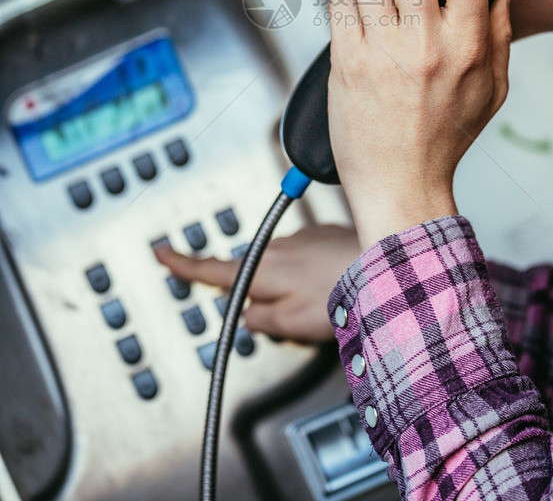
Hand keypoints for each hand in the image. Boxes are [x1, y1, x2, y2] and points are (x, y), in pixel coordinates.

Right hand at [153, 224, 359, 342]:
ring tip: (325, 306)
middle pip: (253, 273)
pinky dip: (314, 276)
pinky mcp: (325, 235)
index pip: (211, 269)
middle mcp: (278, 247)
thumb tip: (247, 314)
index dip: (183, 264)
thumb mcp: (292, 323)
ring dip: (293, 286)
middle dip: (263, 294)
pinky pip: (308, 260)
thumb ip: (261, 320)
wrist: (384, 265)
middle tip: (292, 316)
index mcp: (262, 269)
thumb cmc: (342, 294)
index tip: (162, 253)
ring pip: (284, 268)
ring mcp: (302, 238)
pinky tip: (335, 288)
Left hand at [327, 0, 512, 249]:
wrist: (401, 184)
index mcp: (469, 46)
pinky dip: (346, 9)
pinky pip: (339, 4)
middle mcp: (427, 44)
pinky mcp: (347, 62)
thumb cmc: (445, 136)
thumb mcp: (493, 87)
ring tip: (378, 8)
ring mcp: (383, 52)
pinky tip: (358, 32)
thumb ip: (499, 31)